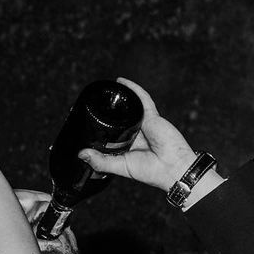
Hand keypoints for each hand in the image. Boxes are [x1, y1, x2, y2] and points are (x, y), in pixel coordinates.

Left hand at [77, 77, 198, 191]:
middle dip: (107, 112)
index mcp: (127, 147)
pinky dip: (133, 89)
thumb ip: (101, 161)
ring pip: (129, 108)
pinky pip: (142, 99)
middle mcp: (134, 134)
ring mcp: (144, 124)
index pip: (111, 135)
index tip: (84, 122)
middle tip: (90, 104)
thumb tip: (81, 154)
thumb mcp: (121, 167)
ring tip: (104, 91)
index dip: (99, 128)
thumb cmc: (150, 172)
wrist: (172, 168)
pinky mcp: (153, 117)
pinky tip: (121, 81)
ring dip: (119, 99)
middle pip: (118, 120)